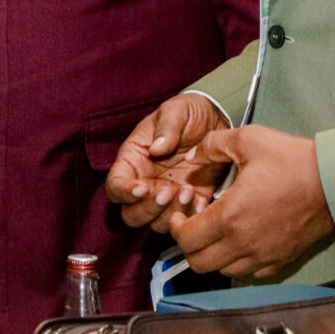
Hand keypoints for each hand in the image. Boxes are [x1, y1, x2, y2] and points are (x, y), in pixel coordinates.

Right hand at [106, 93, 230, 231]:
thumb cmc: (189, 112)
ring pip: (156, 223)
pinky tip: (201, 200)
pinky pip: (184, 221)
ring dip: (171, 214)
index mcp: (133, 160)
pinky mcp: (190, 202)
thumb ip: (166, 128)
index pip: (115, 185)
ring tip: (189, 191)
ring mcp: (167, 195)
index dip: (123, 192)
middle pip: (131, 214)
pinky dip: (191, 217)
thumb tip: (156, 149)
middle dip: (147, 209)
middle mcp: (146, 183)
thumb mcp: (176, 111)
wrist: (219, 118)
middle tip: (168, 192)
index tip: (142, 188)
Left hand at [167, 125, 334, 278]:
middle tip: (194, 222)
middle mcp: (243, 244)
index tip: (182, 211)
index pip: (186, 239)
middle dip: (189, 244)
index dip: (176, 226)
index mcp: (230, 216)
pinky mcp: (280, 260)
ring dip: (212, 253)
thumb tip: (192, 157)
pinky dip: (236, 260)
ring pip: (222, 271)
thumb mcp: (248, 139)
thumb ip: (212, 145)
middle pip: (198, 263)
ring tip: (218, 228)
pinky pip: (248, 272)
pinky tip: (241, 236)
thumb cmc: (292, 159)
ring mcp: (263, 256)